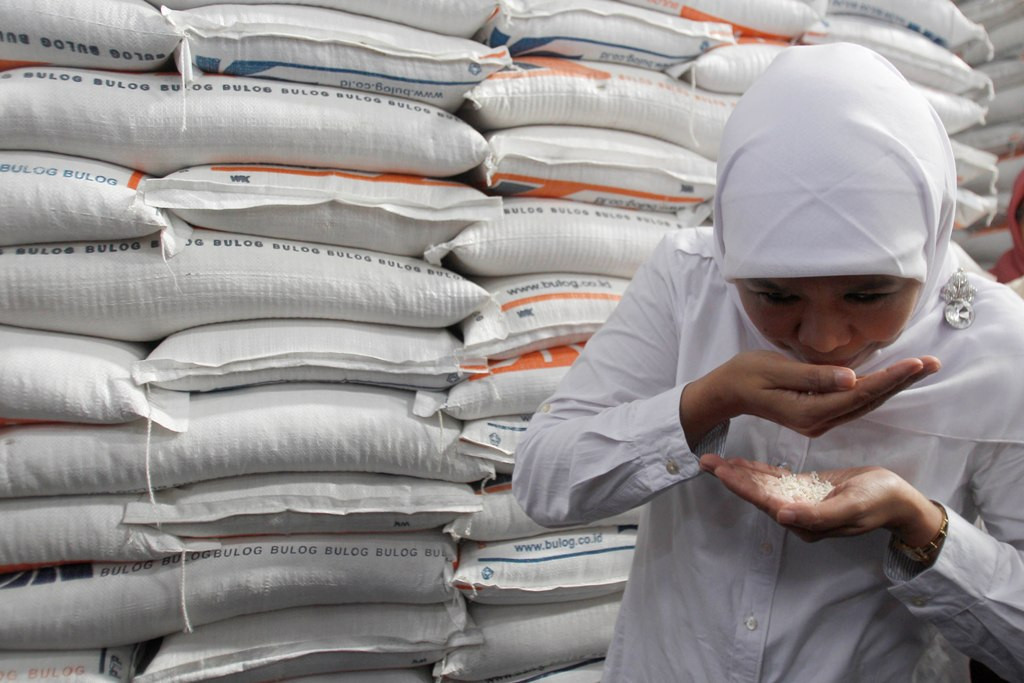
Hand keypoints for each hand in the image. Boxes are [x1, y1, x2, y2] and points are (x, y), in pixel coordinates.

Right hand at [680, 351, 939, 444]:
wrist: (726, 393)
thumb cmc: (745, 375)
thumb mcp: (775, 370)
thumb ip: (813, 375)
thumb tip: (851, 378)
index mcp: (809, 411)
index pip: (858, 394)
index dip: (889, 378)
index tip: (916, 362)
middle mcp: (818, 422)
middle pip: (868, 400)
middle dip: (901, 381)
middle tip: (934, 363)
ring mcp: (818, 422)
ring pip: (864, 403)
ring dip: (893, 386)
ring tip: (921, 368)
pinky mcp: (817, 416)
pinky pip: (853, 403)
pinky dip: (875, 390)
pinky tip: (891, 379)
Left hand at [698, 455, 944, 550]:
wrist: (897, 499)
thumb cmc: (878, 502)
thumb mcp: (851, 507)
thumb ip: (817, 515)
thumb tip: (781, 515)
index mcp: (805, 522)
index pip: (765, 502)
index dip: (742, 487)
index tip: (720, 471)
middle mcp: (797, 515)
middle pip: (757, 494)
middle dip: (731, 478)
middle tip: (705, 460)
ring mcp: (800, 501)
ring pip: (763, 486)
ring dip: (739, 473)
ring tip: (713, 460)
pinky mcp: (806, 489)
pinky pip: (777, 480)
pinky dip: (758, 471)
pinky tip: (740, 463)